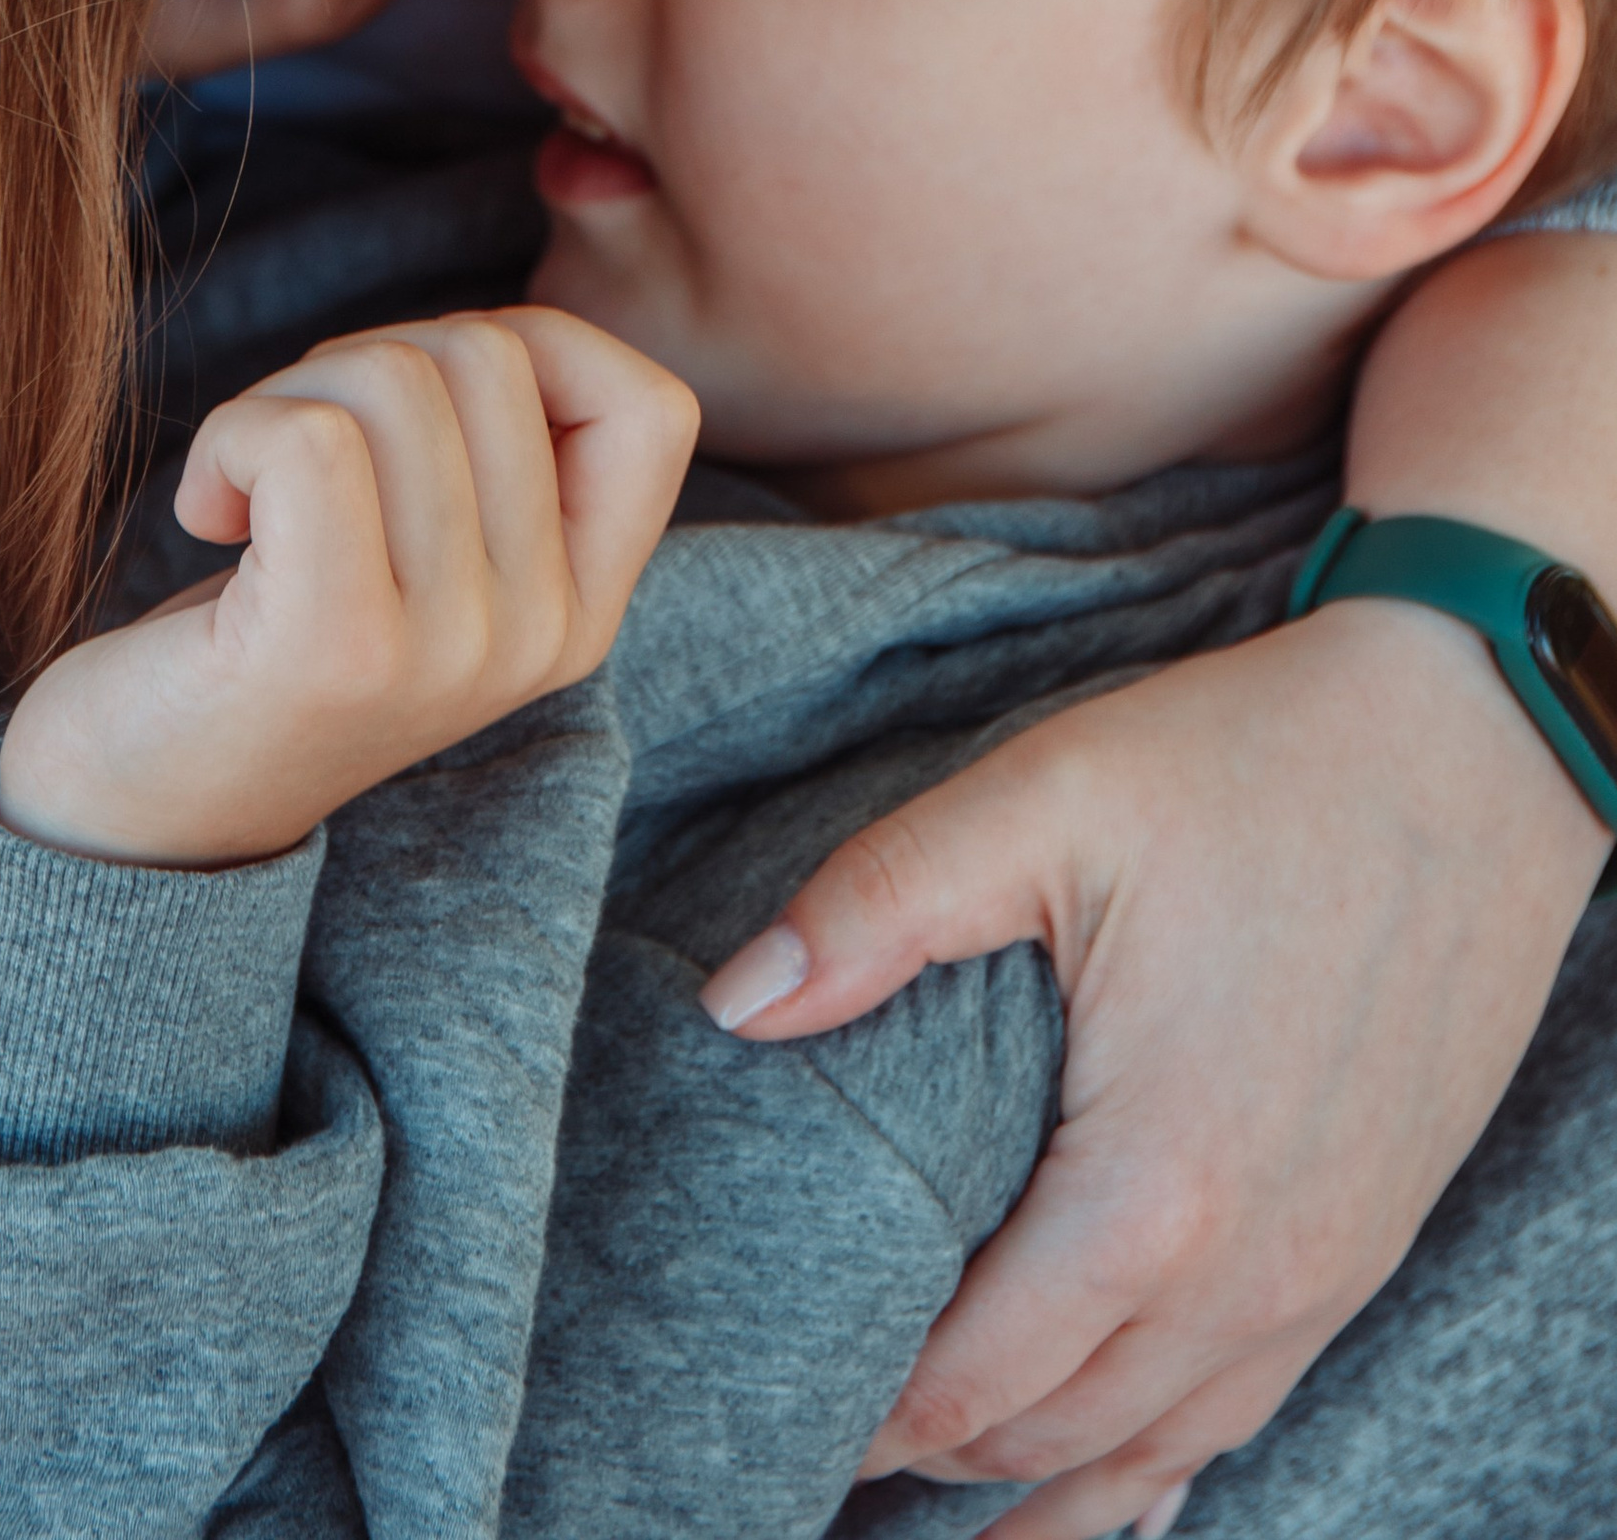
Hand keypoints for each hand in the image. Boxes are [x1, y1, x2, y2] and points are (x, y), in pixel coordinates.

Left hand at [0, 308, 696, 869]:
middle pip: (489, 353)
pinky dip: (232, 435)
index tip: (423, 411)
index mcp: (577, 612)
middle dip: (365, 358)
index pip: (656, 410)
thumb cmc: (266, 635)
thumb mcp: (424, 556)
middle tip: (293, 456)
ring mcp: (445, 650)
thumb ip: (491, 457)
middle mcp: (536, 637)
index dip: (538, 346)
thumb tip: (505, 336)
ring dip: (283, 397)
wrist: (135, 816)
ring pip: (395, 378)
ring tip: (247, 491)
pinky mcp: (333, 648)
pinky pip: (311, 438)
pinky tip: (205, 514)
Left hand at [699, 599, 1610, 1539]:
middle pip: (1058, 1436)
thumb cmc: (1256, 764)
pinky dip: (1153, 1460)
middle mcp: (1251, 1272)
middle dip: (933, 1455)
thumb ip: (878, 907)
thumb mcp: (1045, 798)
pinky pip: (1246, 1408)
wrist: (1476, 745)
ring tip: (928, 1486)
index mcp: (1156, 1190)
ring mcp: (1324, 1271)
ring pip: (1155, 1451)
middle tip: (822, 1434)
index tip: (782, 1397)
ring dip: (1037, 1480)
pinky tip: (1102, 1481)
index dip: (871, 1408)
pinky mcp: (1366, 1239)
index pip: (979, 1376)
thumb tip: (736, 1006)